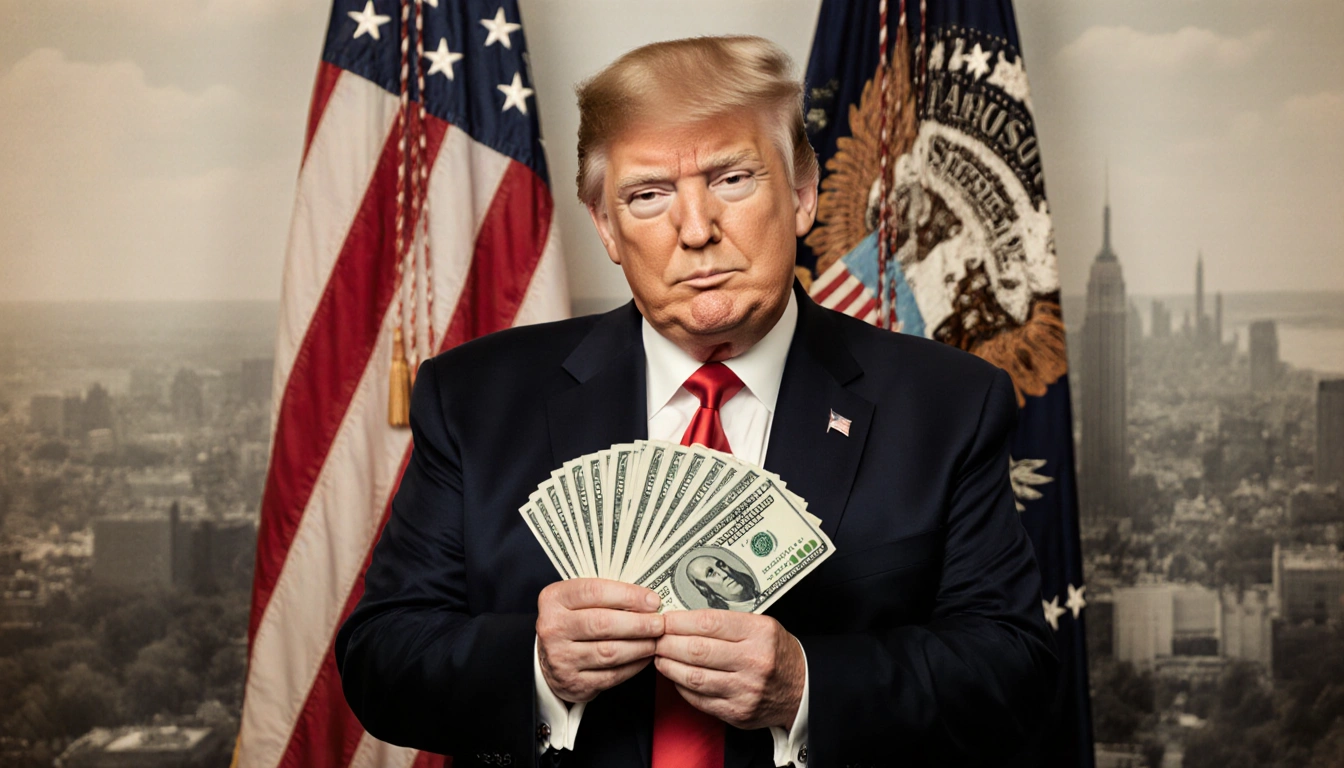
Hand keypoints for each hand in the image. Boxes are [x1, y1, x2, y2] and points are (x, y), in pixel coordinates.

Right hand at [537, 578, 664, 703]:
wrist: (550, 659)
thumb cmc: (573, 622)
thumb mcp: (578, 601)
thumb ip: (607, 595)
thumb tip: (648, 600)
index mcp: (554, 599)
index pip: (594, 591)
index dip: (628, 595)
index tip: (653, 601)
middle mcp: (553, 628)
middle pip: (602, 623)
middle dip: (639, 623)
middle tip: (660, 623)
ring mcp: (561, 658)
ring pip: (609, 652)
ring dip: (640, 646)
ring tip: (656, 640)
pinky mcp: (573, 682)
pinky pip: (611, 675)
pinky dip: (634, 666)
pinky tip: (645, 657)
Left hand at [654, 609, 804, 729]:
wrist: (802, 689)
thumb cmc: (776, 652)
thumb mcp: (762, 626)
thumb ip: (727, 622)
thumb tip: (683, 618)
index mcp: (760, 633)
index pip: (709, 622)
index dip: (679, 621)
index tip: (664, 619)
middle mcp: (754, 661)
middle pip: (697, 650)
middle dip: (667, 643)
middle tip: (655, 637)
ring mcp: (745, 690)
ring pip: (693, 676)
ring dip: (668, 665)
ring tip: (659, 656)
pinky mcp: (737, 712)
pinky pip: (699, 699)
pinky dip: (681, 686)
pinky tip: (676, 676)